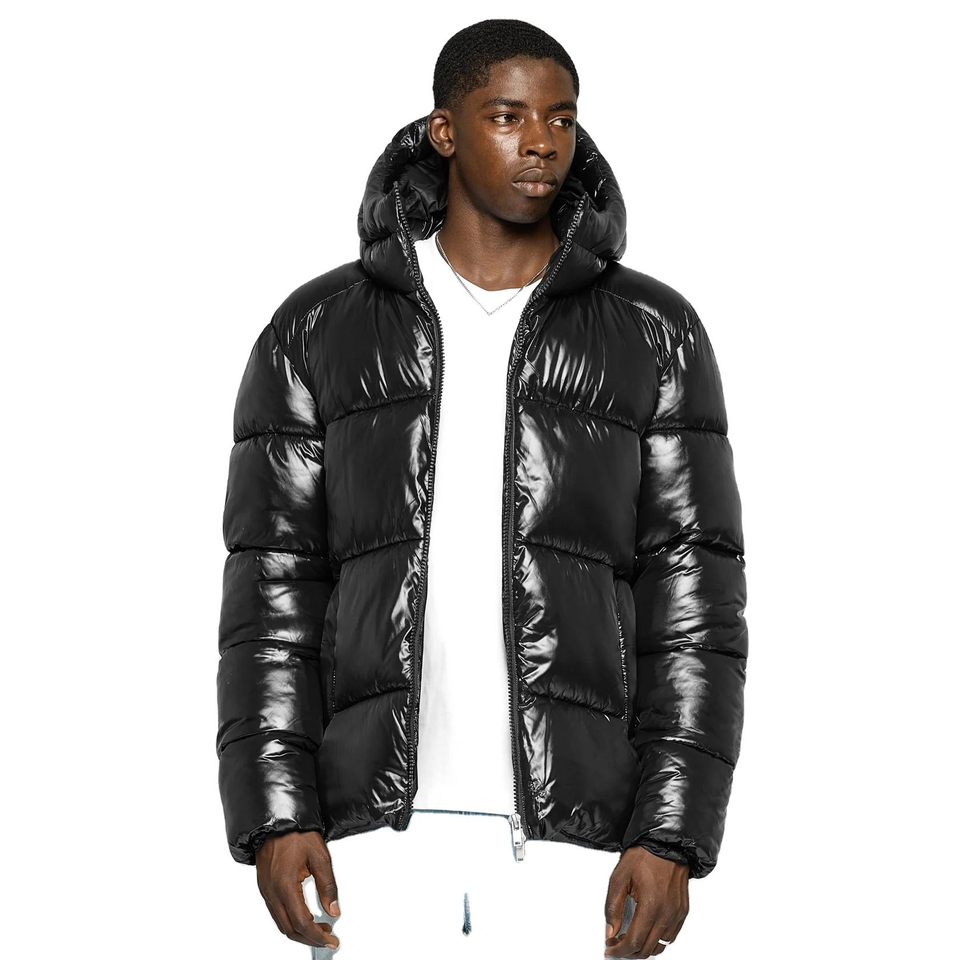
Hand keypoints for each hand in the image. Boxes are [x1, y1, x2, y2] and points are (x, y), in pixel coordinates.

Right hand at [255, 830, 341, 948]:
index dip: (318, 936)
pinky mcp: (264, 888)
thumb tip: (334, 910)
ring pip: (281, 924)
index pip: (302, 923)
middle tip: (328, 938)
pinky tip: (303, 917)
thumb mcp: (320, 856)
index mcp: (285, 886)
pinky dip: (290, 921)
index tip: (331, 939)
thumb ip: (328, 886)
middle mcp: (272, 892)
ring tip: (319, 929)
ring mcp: (266, 891)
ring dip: (300, 931)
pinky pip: (276, 913)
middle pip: (290, 929)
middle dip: (310, 938)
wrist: (277, 821)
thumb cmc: (296, 834)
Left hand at [603, 845, 688, 957]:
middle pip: (648, 948)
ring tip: (630, 940)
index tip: (609, 950)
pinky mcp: (682, 911)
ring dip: (644, 948)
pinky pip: (671, 936)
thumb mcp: (619, 877)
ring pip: (660, 946)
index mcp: (651, 905)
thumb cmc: (643, 856)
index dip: (619, 951)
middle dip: (629, 952)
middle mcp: (667, 913)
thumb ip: (613, 907)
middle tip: (616, 945)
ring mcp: (677, 913)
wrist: (666, 843)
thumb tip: (610, 931)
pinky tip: (646, 933)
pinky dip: (657, 940)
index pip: (634, 942)